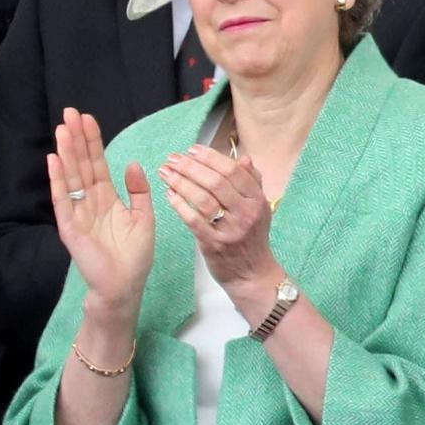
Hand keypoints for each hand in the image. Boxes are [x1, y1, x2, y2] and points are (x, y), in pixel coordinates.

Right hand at [47, 108, 154, 319]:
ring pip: (70, 176)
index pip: (98, 164)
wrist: (125, 285)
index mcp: (108, 198)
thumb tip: (131, 164)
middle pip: (82, 164)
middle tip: (70, 112)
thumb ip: (139, 191)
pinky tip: (54, 160)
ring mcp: (78, 212)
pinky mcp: (70, 226)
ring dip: (66, 152)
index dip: (93, 142)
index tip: (88, 118)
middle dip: (76, 139)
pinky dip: (58, 180)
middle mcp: (90, 201)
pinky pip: (62, 199)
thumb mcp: (144, 217)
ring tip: (62, 129)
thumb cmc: (135, 255)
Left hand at [157, 143, 279, 309]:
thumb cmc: (252, 239)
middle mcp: (247, 213)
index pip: (233, 171)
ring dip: (181, 182)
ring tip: (165, 173)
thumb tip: (244, 158)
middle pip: (216, 182)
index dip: (210, 157)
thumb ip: (253, 183)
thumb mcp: (260, 209)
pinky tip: (169, 194)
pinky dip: (179, 204)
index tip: (192, 150)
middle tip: (173, 159)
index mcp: (258, 201)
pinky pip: (193, 219)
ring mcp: (231, 229)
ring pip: (203, 198)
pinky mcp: (214, 244)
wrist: (253, 274)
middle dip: (191, 167)